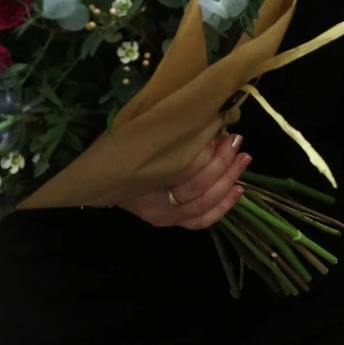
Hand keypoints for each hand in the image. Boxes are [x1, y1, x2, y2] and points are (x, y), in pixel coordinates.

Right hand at [120, 133, 247, 230]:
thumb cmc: (119, 157)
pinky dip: (223, 207)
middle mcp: (155, 207)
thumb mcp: (135, 142)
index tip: (221, 134)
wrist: (100, 184)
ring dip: (227, 182)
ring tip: (242, 160)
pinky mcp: (174, 223)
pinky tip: (238, 190)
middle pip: (196, 190)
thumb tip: (205, 121)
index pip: (181, 173)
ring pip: (203, 207)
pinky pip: (202, 221)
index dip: (205, 155)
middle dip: (222, 165)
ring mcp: (165, 219)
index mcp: (141, 184)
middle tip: (236, 142)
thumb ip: (166, 136)